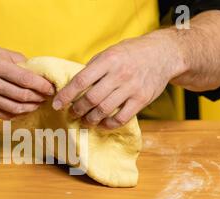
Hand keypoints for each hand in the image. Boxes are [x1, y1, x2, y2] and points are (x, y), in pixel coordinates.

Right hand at [0, 44, 54, 118]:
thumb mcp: (2, 53)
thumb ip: (22, 64)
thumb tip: (43, 76)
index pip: (25, 79)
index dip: (42, 86)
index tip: (52, 88)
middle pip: (21, 95)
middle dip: (39, 98)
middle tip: (48, 97)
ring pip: (14, 108)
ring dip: (31, 108)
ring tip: (38, 104)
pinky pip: (4, 115)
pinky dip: (18, 114)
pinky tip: (25, 109)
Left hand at [52, 30, 186, 128]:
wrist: (162, 54)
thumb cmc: (130, 54)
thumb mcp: (110, 53)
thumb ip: (93, 69)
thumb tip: (72, 87)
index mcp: (108, 60)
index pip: (81, 80)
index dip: (66, 95)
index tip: (57, 104)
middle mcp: (119, 74)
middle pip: (91, 99)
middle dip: (77, 110)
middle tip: (72, 114)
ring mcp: (132, 88)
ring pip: (104, 110)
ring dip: (90, 119)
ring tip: (85, 121)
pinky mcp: (141, 100)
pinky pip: (121, 118)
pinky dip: (108, 125)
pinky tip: (102, 124)